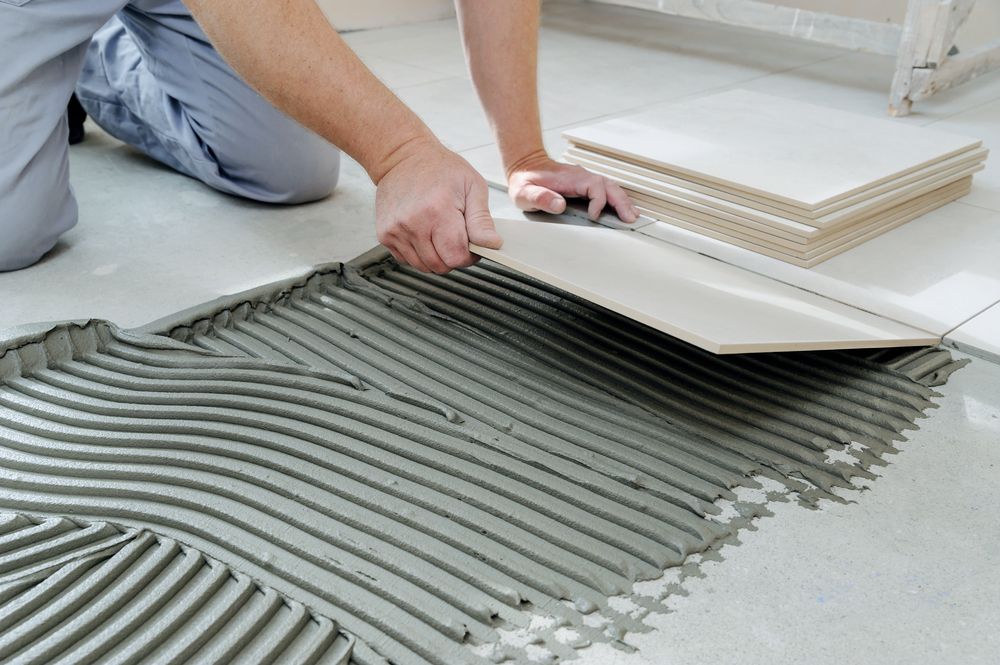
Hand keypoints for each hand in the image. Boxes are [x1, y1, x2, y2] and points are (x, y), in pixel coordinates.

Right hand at [375, 139, 502, 272]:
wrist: (403, 157)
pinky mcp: (384, 235)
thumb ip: (482, 220)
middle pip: (440, 266)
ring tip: (439, 232)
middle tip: (456, 235)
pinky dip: (420, 253)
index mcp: (437, 211)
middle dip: (453, 256)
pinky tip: (424, 232)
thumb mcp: (472, 186)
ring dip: (436, 256)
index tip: (471, 243)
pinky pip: (408, 260)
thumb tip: (492, 244)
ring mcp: (395, 231)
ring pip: (424, 266)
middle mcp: (413, 223)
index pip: (456, 257)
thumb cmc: (440, 168)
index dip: (469, 255)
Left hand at [506, 149, 638, 222]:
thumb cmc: (525, 180)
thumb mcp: (524, 192)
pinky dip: (617, 199)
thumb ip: (540, 197)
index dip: (598, 201)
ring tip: (632, 215)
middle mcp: (580, 176)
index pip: (594, 186)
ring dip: (623, 200)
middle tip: (629, 218)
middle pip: (608, 185)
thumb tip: (559, 204)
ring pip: (610, 187)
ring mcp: (584, 179)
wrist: (525, 166)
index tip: (594, 216)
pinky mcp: (585, 184)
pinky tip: (623, 208)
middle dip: (621, 202)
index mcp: (569, 178)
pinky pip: (606, 189)